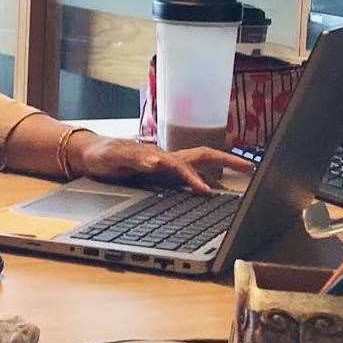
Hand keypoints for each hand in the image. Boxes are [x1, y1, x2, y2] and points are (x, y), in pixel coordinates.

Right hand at [69, 133, 252, 192]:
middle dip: (222, 160)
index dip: (228, 161)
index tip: (252, 167)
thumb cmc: (124, 164)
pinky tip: (153, 166)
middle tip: (245, 167)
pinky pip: (137, 159)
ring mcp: (144, 155)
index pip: (206, 158)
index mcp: (172, 162)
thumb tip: (209, 189)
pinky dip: (146, 163)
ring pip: (170, 162)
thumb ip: (178, 181)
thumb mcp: (154, 176)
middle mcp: (163, 157)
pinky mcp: (122, 156)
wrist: (90, 153)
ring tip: (202, 187)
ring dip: (187, 173)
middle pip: (198, 155)